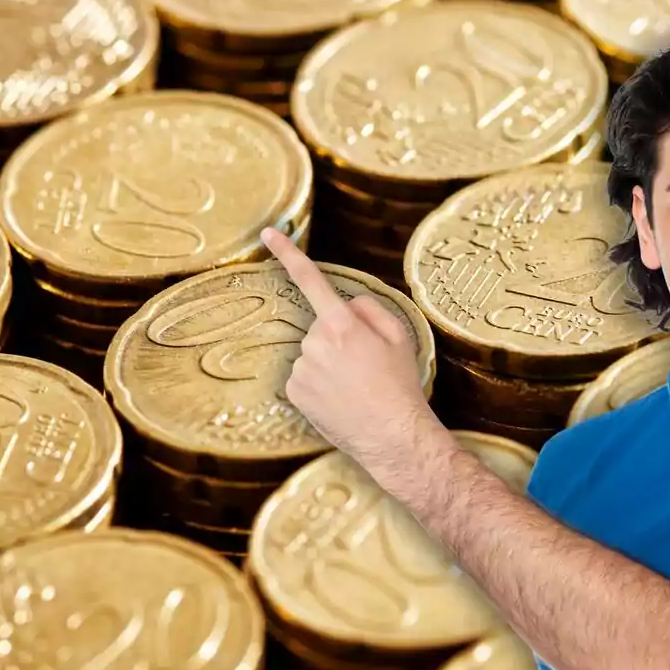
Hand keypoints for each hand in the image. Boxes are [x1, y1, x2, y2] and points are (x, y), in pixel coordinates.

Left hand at [262, 228, 440, 472]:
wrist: (392, 436)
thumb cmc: (400, 385)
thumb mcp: (400, 337)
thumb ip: (371, 309)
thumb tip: (349, 305)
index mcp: (343, 323)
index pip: (311, 280)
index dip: (288, 253)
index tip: (269, 233)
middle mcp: (316, 343)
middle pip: (321, 328)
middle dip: (338, 339)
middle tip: (366, 366)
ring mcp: (302, 369)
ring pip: (313, 354)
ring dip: (330, 365)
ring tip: (355, 388)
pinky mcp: (295, 392)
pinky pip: (305, 378)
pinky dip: (320, 386)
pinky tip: (340, 399)